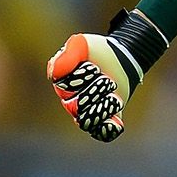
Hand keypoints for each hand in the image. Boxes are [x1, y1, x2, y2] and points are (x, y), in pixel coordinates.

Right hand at [47, 9, 163, 142]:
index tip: (94, 67)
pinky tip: (116, 122)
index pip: (66, 88)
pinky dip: (108, 129)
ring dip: (104, 108)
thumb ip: (68, 53)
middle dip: (97, 91)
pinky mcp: (106, 118)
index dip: (83, 78)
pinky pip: (102, 132)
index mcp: (62, 83)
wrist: (121, 57)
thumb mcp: (82, 44)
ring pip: (89, 121)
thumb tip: (56, 73)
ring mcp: (88, 112)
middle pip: (78, 106)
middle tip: (108, 79)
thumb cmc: (97, 51)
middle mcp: (71, 101)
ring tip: (115, 96)